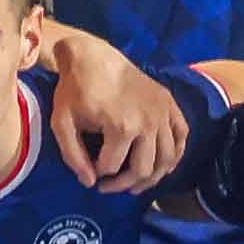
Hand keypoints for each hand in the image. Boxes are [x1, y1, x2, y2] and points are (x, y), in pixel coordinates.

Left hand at [38, 28, 189, 190]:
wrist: (94, 57)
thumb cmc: (75, 90)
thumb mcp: (62, 123)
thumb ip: (73, 156)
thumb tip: (90, 182)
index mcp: (121, 126)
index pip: (112, 168)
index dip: (98, 174)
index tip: (90, 170)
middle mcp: (148, 122)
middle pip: (144, 170)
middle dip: (124, 184)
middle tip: (109, 185)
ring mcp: (163, 113)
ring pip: (167, 160)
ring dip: (152, 178)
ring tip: (135, 183)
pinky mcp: (170, 105)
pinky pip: (182, 138)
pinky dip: (174, 156)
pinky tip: (160, 165)